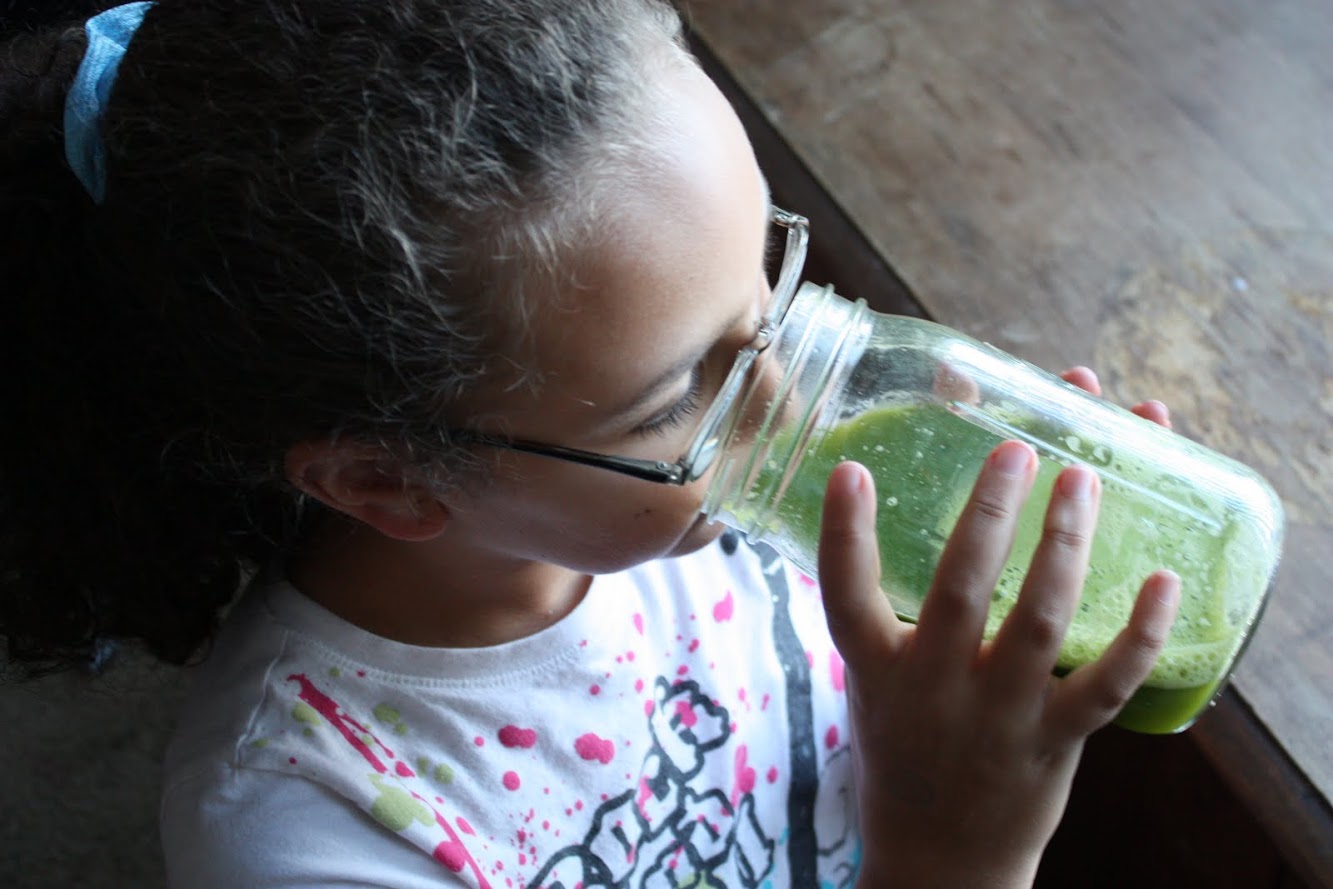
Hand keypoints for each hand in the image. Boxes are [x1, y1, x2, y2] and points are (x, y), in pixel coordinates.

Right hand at [818, 369, 1179, 887]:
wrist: (938, 859)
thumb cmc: (904, 752)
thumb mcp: (874, 685)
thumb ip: (888, 617)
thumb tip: (909, 513)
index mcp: (875, 669)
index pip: (845, 594)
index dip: (845, 533)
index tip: (851, 472)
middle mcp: (933, 689)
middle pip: (959, 591)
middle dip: (988, 515)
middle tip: (1015, 451)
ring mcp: (998, 716)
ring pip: (1039, 622)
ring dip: (1064, 546)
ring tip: (1083, 480)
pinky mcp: (1054, 741)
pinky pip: (1106, 685)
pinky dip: (1140, 634)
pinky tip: (1163, 580)